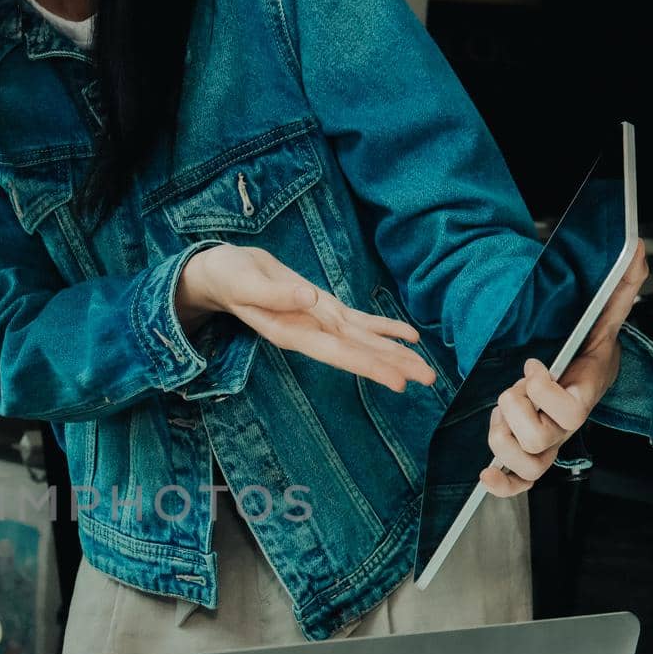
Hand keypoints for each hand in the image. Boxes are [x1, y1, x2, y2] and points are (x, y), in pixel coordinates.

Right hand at [177, 245, 436, 392]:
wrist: (224, 272)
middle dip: (392, 366)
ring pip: (363, 341)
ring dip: (395, 354)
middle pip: (357, 353)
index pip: (337, 353)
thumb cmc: (229, 276)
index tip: (397, 381)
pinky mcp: (323, 308)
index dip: (368, 366)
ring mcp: (319, 322)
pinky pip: (358, 321)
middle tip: (428, 379)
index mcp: (291, 332)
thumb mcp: (244, 281)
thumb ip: (273, 295)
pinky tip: (409, 337)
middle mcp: (310, 333)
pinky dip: (384, 328)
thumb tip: (310, 300)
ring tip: (426, 369)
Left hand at [480, 240, 648, 495]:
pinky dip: (503, 484)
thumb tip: (635, 248)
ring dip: (503, 437)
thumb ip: (618, 284)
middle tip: (512, 385)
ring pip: (529, 462)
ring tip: (500, 411)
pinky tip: (486, 473)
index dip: (544, 392)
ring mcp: (550, 441)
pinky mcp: (531, 452)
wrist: (580, 367)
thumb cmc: (588, 344)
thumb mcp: (602, 312)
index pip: (572, 411)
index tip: (533, 363)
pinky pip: (521, 482)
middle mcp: (568, 424)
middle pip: (542, 439)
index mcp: (586, 393)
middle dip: (516, 408)